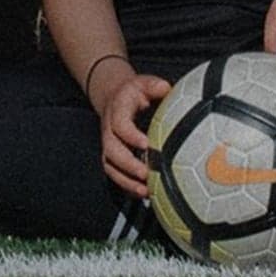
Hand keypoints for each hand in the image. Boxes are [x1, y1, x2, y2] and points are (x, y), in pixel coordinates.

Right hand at [92, 62, 170, 197]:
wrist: (115, 98)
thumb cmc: (134, 93)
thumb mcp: (143, 83)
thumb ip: (154, 85)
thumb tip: (165, 88)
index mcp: (117, 110)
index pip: (120, 125)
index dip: (130, 136)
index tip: (146, 144)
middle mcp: (109, 130)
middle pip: (112, 151)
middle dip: (128, 165)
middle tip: (146, 174)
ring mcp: (109, 145)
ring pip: (111, 166)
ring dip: (126, 181)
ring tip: (145, 191)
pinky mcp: (112, 157)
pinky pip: (115, 175)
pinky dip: (127, 186)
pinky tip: (142, 193)